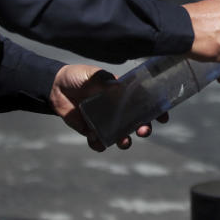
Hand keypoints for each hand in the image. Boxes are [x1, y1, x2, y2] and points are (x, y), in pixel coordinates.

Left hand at [49, 64, 168, 151]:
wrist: (56, 87)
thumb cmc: (79, 76)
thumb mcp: (93, 74)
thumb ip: (104, 80)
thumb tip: (116, 86)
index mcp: (122, 93)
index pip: (144, 101)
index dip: (156, 110)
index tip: (163, 117)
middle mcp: (117, 108)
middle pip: (136, 122)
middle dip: (144, 128)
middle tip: (144, 131)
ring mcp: (105, 121)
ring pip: (120, 135)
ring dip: (125, 140)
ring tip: (124, 142)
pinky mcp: (90, 130)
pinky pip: (98, 141)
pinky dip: (99, 144)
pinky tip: (97, 142)